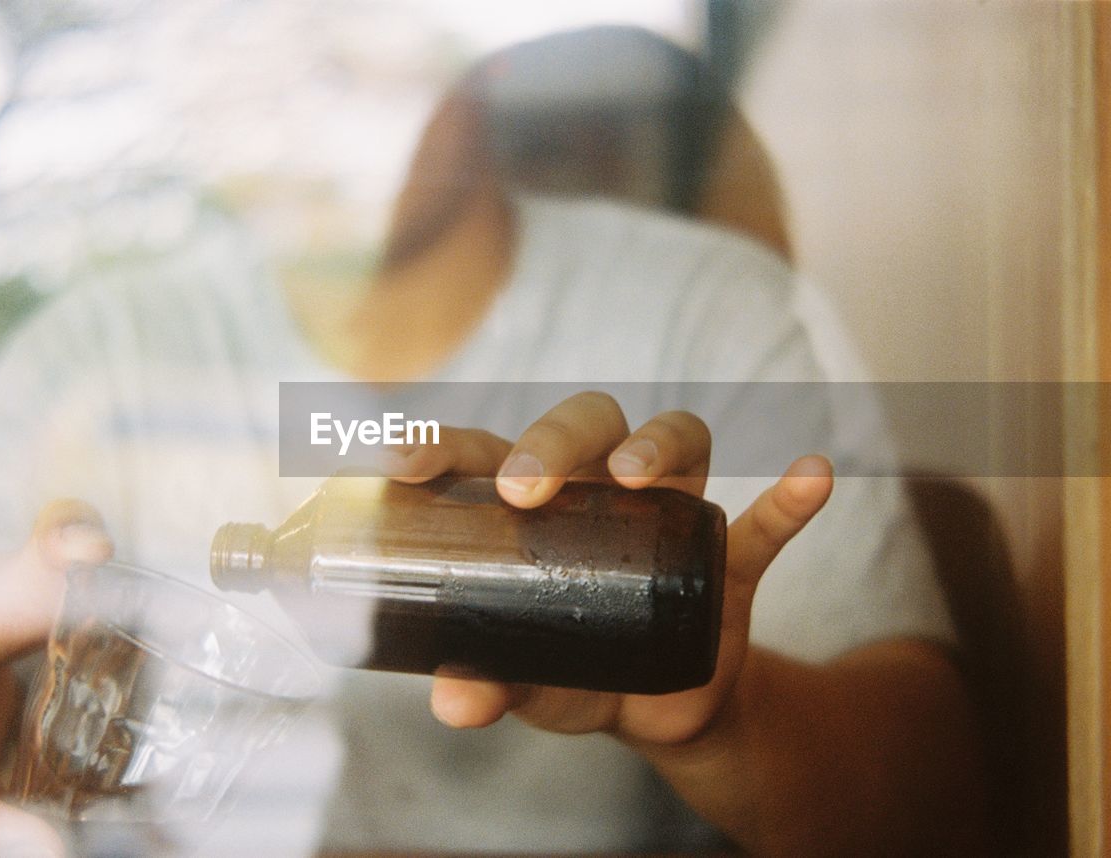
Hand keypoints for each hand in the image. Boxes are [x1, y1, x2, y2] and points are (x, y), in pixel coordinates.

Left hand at [380, 390, 832, 746]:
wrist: (658, 711)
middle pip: (584, 425)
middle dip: (554, 442)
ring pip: (676, 444)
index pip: (482, 450)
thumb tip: (453, 699)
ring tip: (634, 477)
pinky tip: (811, 476)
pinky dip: (789, 501)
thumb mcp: (528, 679)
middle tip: (526, 490)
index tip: (401, 463)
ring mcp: (668, 517)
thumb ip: (493, 681)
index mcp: (529, 504)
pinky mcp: (725, 560)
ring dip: (658, 447)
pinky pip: (765, 522)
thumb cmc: (573, 667)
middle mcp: (597, 488)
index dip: (440, 444)